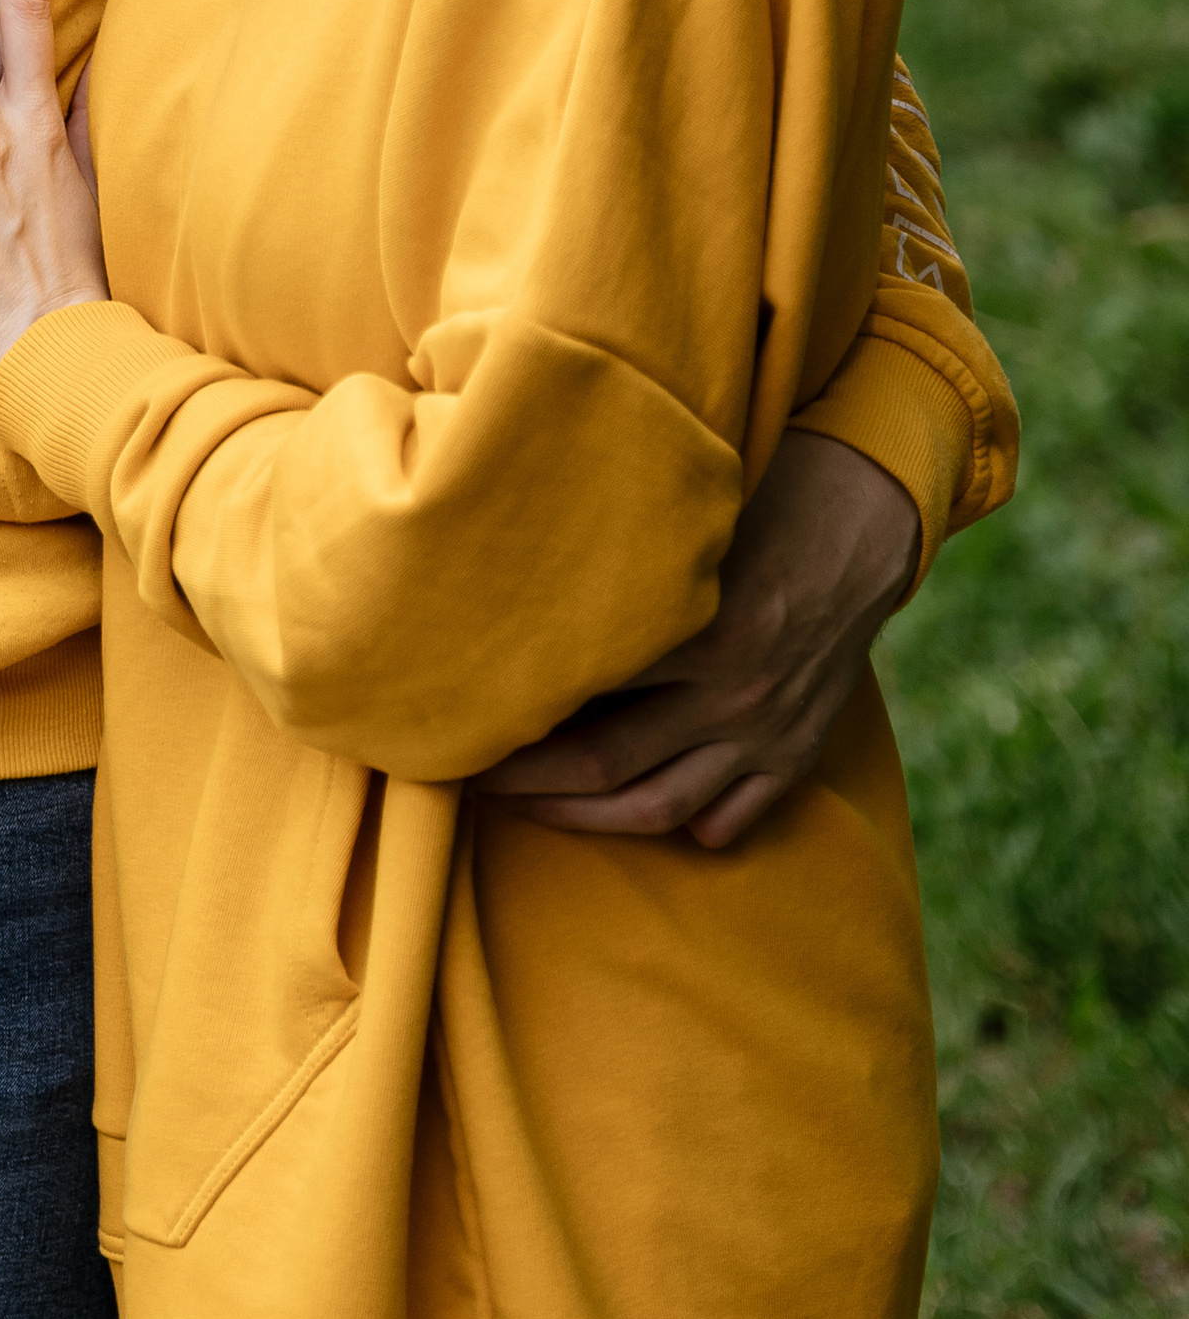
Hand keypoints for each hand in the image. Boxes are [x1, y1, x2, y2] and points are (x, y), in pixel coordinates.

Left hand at [475, 428, 921, 849]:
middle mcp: (734, 694)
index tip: (452, 707)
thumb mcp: (682, 507)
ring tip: (524, 807)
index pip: (579, 690)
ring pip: (658, 808)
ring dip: (581, 819)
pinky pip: (729, 820)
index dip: (506, 707)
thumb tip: (504, 572)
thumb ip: (609, 549)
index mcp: (701, 628)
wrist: (867, 516)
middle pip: (603, 765)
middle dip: (522, 780)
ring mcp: (766, 733)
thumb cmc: (758, 492)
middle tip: (461, 772)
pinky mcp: (796, 753)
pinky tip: (629, 814)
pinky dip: (679, 826)